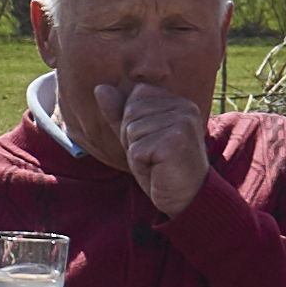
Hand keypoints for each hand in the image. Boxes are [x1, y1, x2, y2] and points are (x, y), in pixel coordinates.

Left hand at [87, 81, 204, 214]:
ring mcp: (182, 123)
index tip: (151, 141)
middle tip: (153, 155)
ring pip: (132, 130)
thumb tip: (100, 88)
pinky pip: (137, 149)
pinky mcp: (175, 141)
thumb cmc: (161, 168)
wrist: (186, 198)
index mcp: (179, 103)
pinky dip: (141, 164)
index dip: (133, 121)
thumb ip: (119, 113)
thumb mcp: (136, 138)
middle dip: (132, 138)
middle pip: (132, 111)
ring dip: (137, 152)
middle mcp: (185, 108)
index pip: (137, 94)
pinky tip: (158, 170)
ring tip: (156, 163)